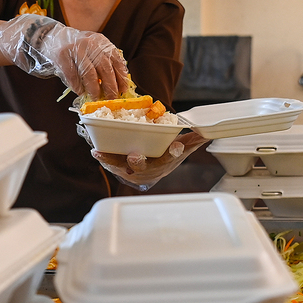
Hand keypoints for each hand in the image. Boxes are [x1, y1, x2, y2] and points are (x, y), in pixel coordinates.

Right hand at [0, 14, 127, 99]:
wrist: (52, 38)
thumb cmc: (76, 49)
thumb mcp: (93, 49)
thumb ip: (104, 61)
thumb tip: (117, 85)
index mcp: (101, 41)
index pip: (116, 59)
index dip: (121, 76)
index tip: (123, 90)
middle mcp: (90, 43)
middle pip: (104, 67)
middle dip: (110, 86)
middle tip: (112, 98)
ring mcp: (75, 49)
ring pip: (89, 73)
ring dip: (94, 88)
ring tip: (96, 97)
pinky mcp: (62, 56)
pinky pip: (73, 75)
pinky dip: (78, 86)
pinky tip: (81, 92)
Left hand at [90, 132, 209, 190]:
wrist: (150, 168)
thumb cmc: (164, 156)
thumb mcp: (181, 148)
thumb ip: (193, 139)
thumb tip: (206, 131)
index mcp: (164, 164)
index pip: (171, 158)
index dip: (174, 153)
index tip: (176, 146)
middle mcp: (148, 170)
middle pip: (143, 168)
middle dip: (139, 162)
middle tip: (135, 155)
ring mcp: (132, 171)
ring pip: (121, 167)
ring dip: (111, 160)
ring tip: (100, 153)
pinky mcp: (118, 168)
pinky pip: (110, 163)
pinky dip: (103, 157)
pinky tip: (95, 149)